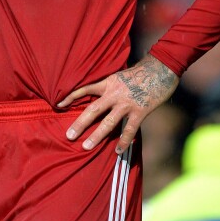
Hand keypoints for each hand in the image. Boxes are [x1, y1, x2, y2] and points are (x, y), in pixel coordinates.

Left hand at [57, 54, 178, 153]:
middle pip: (93, 109)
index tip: (58, 104)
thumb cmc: (140, 72)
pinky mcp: (140, 111)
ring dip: (96, 136)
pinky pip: (129, 129)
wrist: (160, 69)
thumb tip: (99, 95)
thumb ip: (110, 86)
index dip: (71, 96)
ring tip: (86, 146)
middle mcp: (114, 93)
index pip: (85, 88)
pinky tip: (117, 151)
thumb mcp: (120, 75)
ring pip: (108, 122)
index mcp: (108, 82)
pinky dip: (123, 141)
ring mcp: (127, 103)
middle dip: (80, 123)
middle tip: (69, 135)